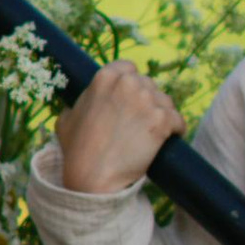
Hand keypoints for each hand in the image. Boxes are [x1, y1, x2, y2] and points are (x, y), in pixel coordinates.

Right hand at [57, 63, 182, 196]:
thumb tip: (76, 107)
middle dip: (147, 100)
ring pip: (165, 101)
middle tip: (141, 122)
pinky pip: (178, 120)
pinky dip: (176, 129)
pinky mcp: (161, 120)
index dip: (132, 84)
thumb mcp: (66, 120)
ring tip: (153, 133)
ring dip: (162, 114)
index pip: (129, 68)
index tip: (132, 99)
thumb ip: (77, 105)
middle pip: (149, 85)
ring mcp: (147, 100)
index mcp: (105, 77)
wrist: (93, 176)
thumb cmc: (77, 151)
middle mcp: (128, 83)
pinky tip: (171, 137)